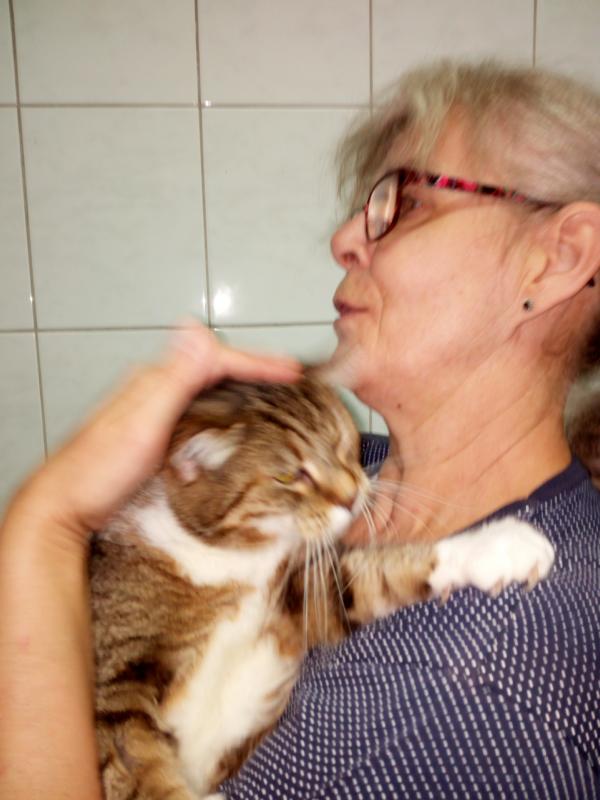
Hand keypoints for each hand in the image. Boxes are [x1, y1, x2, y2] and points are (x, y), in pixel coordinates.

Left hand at [6, 322, 300, 543]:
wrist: (63, 506)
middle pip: (213, 367)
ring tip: (269, 390)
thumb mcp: (142, 423)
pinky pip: (196, 406)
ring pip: (206, 385)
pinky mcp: (152, 429)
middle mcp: (153, 388)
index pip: (215, 359)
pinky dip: (222, 405)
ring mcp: (151, 408)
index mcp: (154, 380)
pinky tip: (230, 419)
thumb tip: (196, 330)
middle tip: (288, 374)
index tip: (290, 369)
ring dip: (240, 384)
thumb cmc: (97, 471)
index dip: (256, 362)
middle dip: (253, 367)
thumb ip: (172, 379)